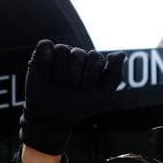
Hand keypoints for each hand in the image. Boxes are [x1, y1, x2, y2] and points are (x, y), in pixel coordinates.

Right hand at [19, 40, 125, 154]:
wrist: (50, 117)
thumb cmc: (78, 107)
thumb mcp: (102, 97)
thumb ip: (115, 76)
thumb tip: (121, 53)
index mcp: (93, 64)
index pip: (95, 57)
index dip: (90, 76)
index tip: (86, 91)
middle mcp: (77, 56)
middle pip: (78, 53)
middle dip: (74, 76)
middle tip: (70, 89)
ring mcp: (59, 54)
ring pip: (62, 50)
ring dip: (59, 73)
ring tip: (57, 84)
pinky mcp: (41, 54)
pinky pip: (46, 45)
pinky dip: (45, 61)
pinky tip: (46, 74)